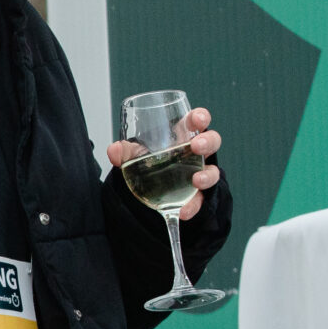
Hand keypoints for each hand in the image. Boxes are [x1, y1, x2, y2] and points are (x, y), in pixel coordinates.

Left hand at [106, 107, 221, 220]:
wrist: (151, 189)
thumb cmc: (151, 161)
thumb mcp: (136, 155)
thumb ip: (126, 152)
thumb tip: (114, 150)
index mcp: (183, 135)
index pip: (197, 121)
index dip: (201, 117)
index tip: (198, 120)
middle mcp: (196, 152)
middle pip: (212, 141)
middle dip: (207, 142)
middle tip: (196, 146)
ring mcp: (201, 173)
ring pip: (213, 171)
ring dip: (207, 175)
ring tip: (196, 180)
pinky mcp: (200, 195)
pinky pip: (201, 200)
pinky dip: (193, 206)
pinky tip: (183, 211)